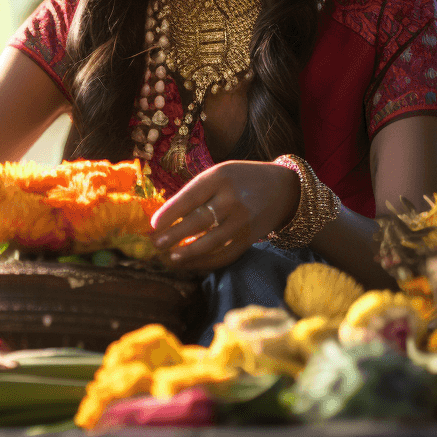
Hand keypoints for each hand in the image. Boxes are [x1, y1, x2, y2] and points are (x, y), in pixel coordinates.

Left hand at [149, 160, 300, 271]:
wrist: (283, 189)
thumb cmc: (242, 178)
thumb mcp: (221, 173)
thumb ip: (198, 191)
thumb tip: (167, 216)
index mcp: (221, 177)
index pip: (191, 196)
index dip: (170, 212)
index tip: (153, 225)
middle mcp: (232, 199)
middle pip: (198, 221)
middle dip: (173, 235)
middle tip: (155, 244)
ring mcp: (242, 221)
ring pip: (210, 242)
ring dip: (187, 253)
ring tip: (170, 257)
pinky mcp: (249, 239)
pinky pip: (224, 255)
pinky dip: (205, 262)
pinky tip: (190, 263)